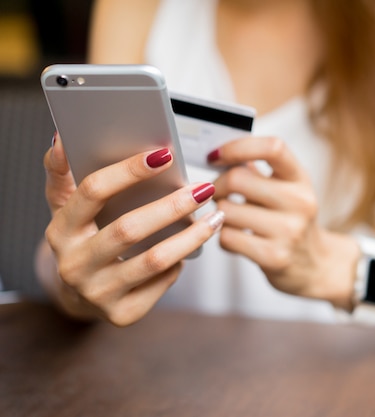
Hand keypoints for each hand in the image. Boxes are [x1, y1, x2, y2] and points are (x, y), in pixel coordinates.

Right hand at [41, 133, 222, 325]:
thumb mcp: (66, 207)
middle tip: (204, 188)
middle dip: (172, 205)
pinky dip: (181, 260)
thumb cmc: (83, 238)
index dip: (129, 171)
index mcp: (60, 230)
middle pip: (128, 229)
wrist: (80, 294)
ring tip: (216, 216)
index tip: (165, 154)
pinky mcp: (122, 314)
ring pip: (154, 260)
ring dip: (192, 235)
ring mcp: (97, 293)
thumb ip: (62, 172)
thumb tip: (61, 136)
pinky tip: (193, 244)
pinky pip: (162, 282)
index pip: (93, 192)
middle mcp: (73, 265)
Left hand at [210, 136, 357, 307]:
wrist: (314, 266)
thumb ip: (257, 170)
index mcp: (300, 178)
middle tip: (218, 193)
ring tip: (231, 218)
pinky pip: (227, 237)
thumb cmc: (291, 222)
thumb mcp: (286, 190)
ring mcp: (289, 230)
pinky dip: (223, 237)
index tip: (216, 156)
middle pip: (238, 179)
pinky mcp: (274, 256)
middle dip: (217, 185)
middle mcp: (299, 202)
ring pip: (226, 210)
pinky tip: (237, 237)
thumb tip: (220, 153)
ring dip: (219, 214)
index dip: (237, 147)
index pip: (272, 148)